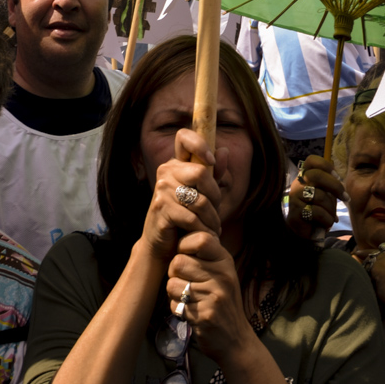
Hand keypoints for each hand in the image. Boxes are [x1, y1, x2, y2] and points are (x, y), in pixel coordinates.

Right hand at [140, 129, 222, 263]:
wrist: (162, 246)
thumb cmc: (185, 217)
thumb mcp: (202, 194)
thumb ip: (213, 174)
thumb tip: (224, 151)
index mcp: (175, 163)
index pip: (184, 137)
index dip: (200, 144)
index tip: (210, 161)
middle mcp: (166, 171)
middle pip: (201, 172)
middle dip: (215, 196)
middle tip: (216, 211)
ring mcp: (161, 189)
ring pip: (200, 200)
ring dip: (212, 219)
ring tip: (214, 228)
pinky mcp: (161, 209)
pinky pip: (192, 218)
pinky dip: (203, 230)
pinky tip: (206, 235)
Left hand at [165, 229, 254, 364]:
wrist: (235, 340)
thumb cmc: (221, 301)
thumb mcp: (220, 271)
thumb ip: (205, 252)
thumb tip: (182, 226)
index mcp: (225, 260)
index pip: (199, 238)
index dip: (184, 245)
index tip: (186, 256)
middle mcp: (222, 275)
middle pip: (179, 261)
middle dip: (174, 273)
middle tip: (185, 282)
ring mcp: (215, 295)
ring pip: (172, 283)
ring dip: (174, 292)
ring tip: (187, 297)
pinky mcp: (206, 315)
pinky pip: (175, 304)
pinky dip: (176, 309)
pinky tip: (190, 311)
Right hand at [286, 154, 344, 237]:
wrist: (305, 233)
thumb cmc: (318, 211)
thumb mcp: (325, 195)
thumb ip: (329, 186)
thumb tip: (339, 180)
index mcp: (305, 176)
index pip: (311, 161)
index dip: (326, 165)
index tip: (337, 175)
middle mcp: (298, 184)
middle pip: (317, 175)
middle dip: (335, 186)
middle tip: (345, 197)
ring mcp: (295, 197)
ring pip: (320, 196)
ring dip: (332, 209)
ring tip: (332, 217)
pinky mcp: (295, 212)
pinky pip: (317, 212)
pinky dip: (327, 219)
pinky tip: (326, 223)